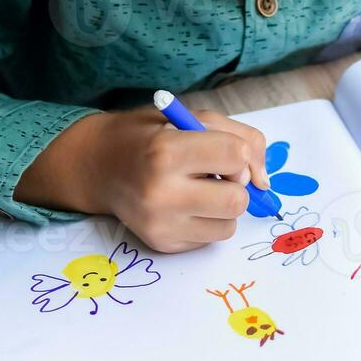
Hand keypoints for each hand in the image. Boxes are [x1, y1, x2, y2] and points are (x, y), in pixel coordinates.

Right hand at [15, 107, 269, 252]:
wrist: (97, 165)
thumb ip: (239, 137)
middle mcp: (160, 192)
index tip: (223, 152)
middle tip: (214, 174)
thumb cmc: (149, 135)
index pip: (235, 157)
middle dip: (235, 185)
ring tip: (197, 189)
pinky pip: (209, 239)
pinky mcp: (162, 244)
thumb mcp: (190, 117)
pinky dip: (206, 221)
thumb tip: (264, 182)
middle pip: (237, 200)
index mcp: (167, 151)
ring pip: (229, 226)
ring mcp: (160, 224)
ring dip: (222, 207)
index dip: (238, 154)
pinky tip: (183, 205)